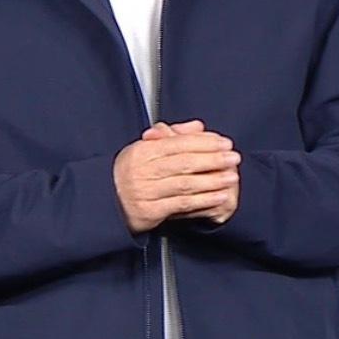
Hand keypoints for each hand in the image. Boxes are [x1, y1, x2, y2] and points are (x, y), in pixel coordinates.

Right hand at [114, 119, 241, 233]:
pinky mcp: (150, 211)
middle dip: (212, 159)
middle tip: (233, 157)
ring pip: (185, 184)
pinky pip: (182, 204)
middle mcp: (143, 170)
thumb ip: (173, 137)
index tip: (223, 142)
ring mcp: (146, 192)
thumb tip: (198, 126)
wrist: (105, 202)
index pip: (178, 143)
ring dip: (212, 180)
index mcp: (142, 151)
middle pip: (184, 163)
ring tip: (230, 176)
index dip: (203, 143)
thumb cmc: (128, 173)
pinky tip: (218, 196)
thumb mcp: (145, 149)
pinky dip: (203, 200)